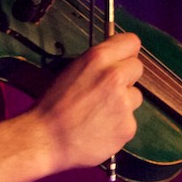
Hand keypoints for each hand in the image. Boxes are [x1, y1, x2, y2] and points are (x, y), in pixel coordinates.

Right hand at [28, 31, 142, 170]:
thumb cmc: (53, 106)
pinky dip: (119, 125)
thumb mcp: (72, 71)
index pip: (131, 42)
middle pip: (137, 67)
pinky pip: (130, 120)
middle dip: (126, 77)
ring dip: (123, 103)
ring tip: (98, 113)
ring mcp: (124, 102)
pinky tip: (100, 129)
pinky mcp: (128, 126)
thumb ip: (97, 63)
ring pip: (135, 96)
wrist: (45, 139)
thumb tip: (116, 61)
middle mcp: (114, 76)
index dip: (125, 52)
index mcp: (97, 58)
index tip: (121, 59)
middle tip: (107, 90)